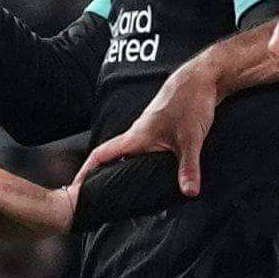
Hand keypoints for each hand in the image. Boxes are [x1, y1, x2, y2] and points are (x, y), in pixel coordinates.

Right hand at [76, 54, 226, 197]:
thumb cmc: (190, 101)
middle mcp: (139, 134)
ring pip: (132, 156)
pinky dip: (146, 165)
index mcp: (136, 136)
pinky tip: (156, 175)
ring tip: (125, 193)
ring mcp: (150, 132)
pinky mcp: (163, 131)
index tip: (75, 187)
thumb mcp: (191, 139)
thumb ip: (188, 168)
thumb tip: (189, 192)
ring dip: (126, 171)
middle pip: (114, 159)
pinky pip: (148, 152)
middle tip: (99, 199)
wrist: (203, 78)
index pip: (101, 155)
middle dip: (104, 177)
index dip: (85, 171)